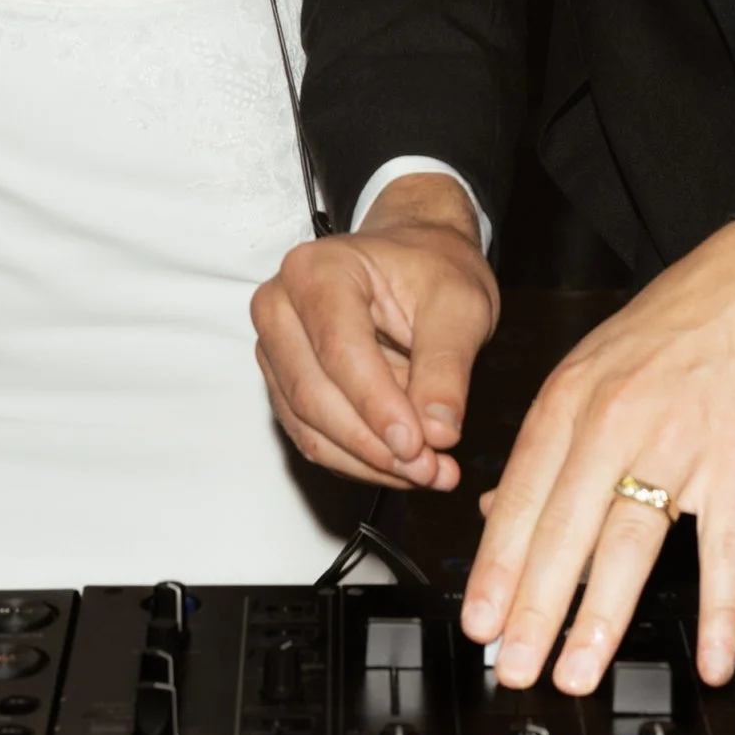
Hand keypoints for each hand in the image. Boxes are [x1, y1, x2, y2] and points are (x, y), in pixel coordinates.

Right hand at [252, 173, 498, 493]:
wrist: (416, 261)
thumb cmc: (433, 270)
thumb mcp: (460, 306)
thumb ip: (447, 367)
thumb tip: (438, 432)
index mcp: (317, 270)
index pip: (339, 350)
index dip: (378, 405)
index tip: (419, 445)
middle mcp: (279, 307)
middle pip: (314, 395)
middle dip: (374, 444)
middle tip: (431, 470)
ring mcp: (275, 349)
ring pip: (310, 427)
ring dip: (368, 462)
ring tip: (429, 473)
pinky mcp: (284, 385)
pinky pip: (313, 439)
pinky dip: (359, 462)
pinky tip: (404, 468)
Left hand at [461, 224, 734, 695]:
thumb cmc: (680, 324)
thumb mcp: (591, 368)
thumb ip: (547, 444)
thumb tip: (503, 509)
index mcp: (571, 400)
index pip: (522, 498)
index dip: (496, 567)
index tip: (478, 621)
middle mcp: (617, 423)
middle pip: (565, 529)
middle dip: (533, 607)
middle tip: (513, 664)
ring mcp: (680, 445)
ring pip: (630, 542)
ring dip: (600, 615)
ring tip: (577, 670)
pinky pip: (727, 547)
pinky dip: (720, 607)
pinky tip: (710, 654)